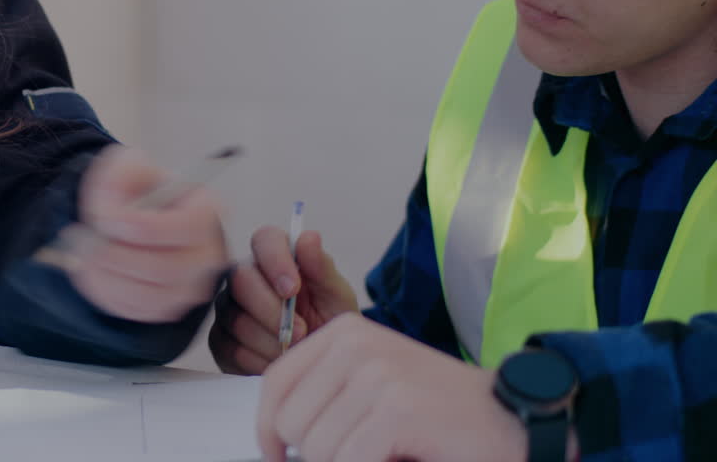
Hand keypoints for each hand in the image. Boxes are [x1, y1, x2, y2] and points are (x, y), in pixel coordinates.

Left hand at [61, 146, 228, 323]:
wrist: (127, 216)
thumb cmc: (135, 190)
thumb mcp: (126, 165)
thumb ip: (119, 176)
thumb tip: (111, 213)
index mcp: (206, 211)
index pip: (189, 227)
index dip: (147, 227)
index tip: (108, 219)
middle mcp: (207, 254)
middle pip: (164, 269)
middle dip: (115, 256)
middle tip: (83, 239)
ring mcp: (189, 286)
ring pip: (146, 296)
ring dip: (105, 276)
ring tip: (81, 253)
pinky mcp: (167, 308)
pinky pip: (134, 310)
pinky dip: (105, 291)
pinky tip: (92, 269)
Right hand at [210, 226, 357, 373]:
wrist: (322, 364)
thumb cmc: (330, 324)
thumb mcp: (337, 297)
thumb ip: (322, 268)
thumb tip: (309, 237)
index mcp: (276, 258)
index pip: (264, 240)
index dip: (275, 261)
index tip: (293, 288)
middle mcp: (246, 278)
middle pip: (240, 280)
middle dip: (272, 310)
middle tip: (300, 331)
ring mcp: (229, 309)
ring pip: (236, 319)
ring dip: (271, 340)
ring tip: (294, 350)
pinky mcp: (221, 341)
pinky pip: (230, 348)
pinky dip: (258, 359)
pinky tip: (277, 361)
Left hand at [257, 314, 527, 461]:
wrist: (514, 419)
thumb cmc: (439, 414)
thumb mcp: (370, 390)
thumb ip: (323, 401)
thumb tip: (272, 441)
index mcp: (343, 333)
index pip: (275, 383)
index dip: (268, 430)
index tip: (277, 456)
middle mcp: (356, 343)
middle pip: (290, 421)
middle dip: (311, 456)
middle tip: (353, 457)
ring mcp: (377, 373)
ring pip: (316, 448)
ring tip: (381, 455)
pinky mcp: (397, 409)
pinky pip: (347, 460)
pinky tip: (393, 461)